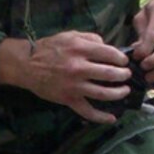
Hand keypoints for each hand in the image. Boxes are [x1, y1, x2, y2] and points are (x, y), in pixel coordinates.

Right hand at [0, 31, 129, 124]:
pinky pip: (87, 111)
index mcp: (80, 49)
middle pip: (110, 74)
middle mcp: (79, 68)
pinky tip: (112, 118)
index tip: (124, 61)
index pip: (110, 54)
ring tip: (125, 91)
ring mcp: (74, 86)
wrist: (27, 65)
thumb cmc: (49, 48)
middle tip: (126, 75)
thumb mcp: (69, 35)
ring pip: (103, 93)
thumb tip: (107, 46)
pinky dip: (101, 117)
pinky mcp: (68, 99)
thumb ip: (90, 38)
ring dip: (119, 93)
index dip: (121, 58)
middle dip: (123, 75)